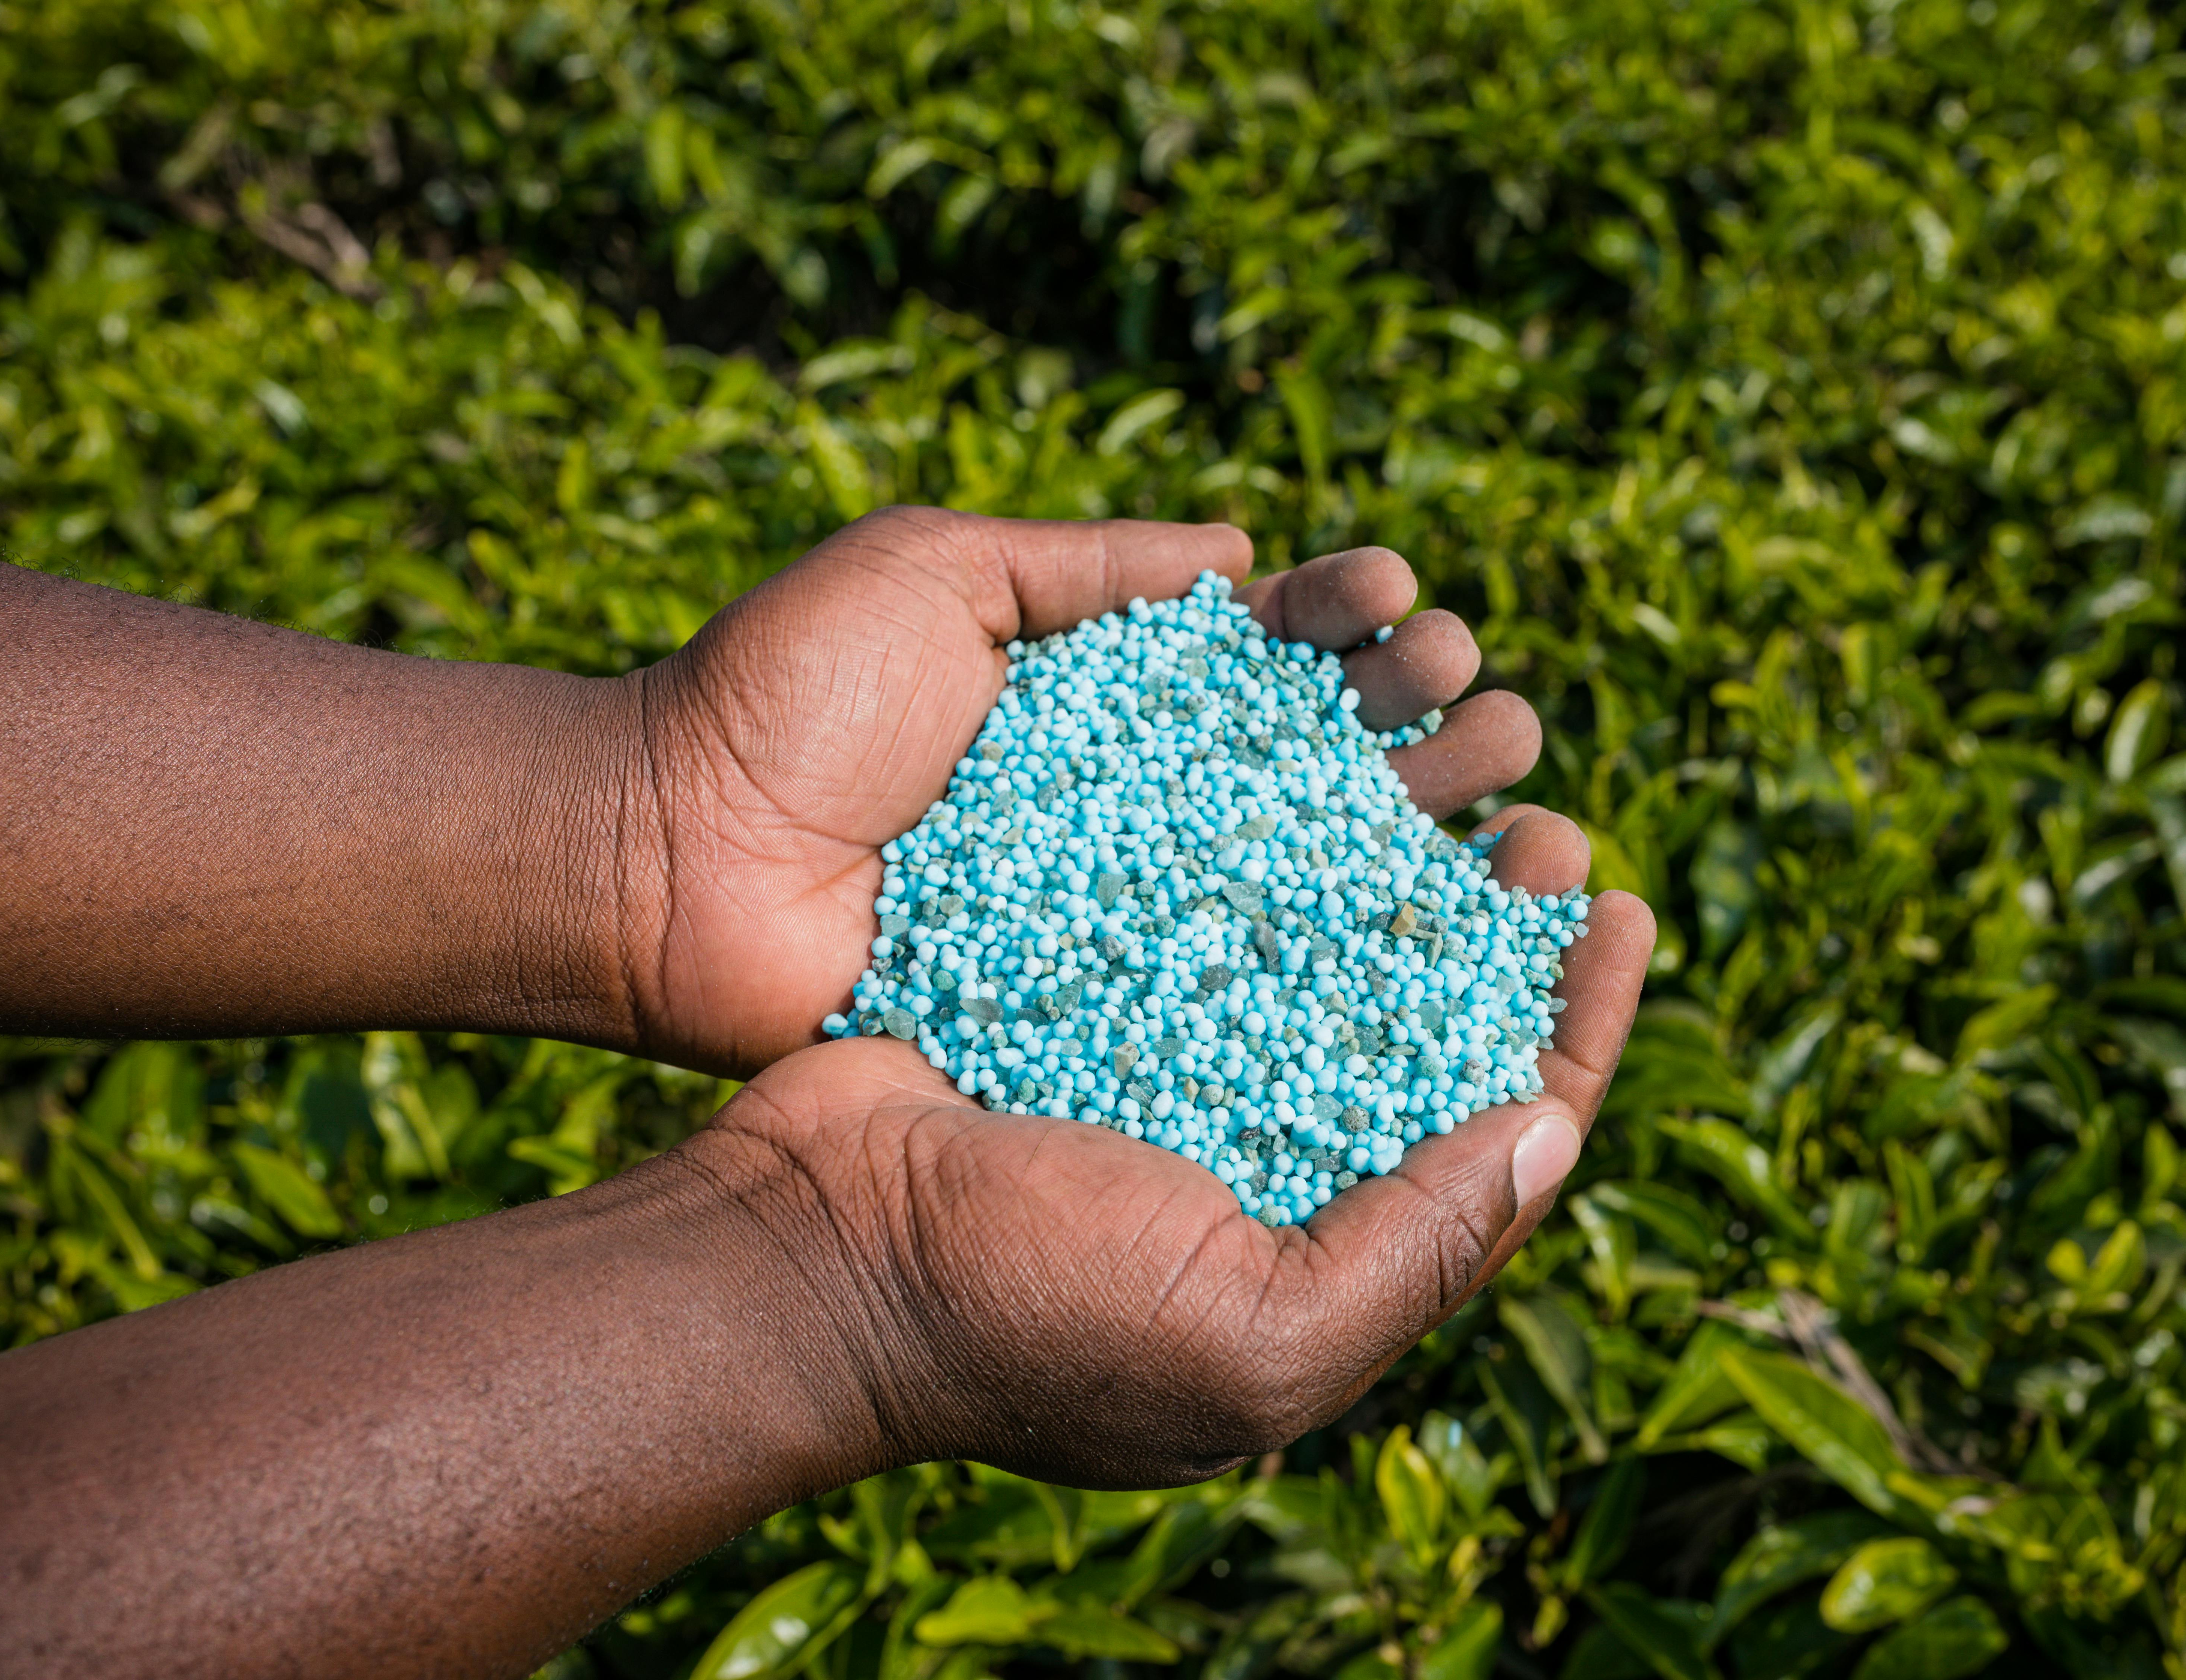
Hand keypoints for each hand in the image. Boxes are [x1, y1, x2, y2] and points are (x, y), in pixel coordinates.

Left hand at [620, 506, 1551, 1075]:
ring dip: (1423, 848)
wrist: (664, 858)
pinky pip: (1233, 992)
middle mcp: (1135, 806)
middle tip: (1505, 723)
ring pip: (1306, 879)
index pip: (1265, 653)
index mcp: (1105, 696)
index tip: (1408, 608)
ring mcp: (1122, 912)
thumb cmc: (780, 698)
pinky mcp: (1093, 1005)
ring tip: (1521, 823)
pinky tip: (1442, 949)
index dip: (1350, 628)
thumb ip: (1088, 562)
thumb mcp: (932, 570)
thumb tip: (1242, 551)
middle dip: (1424, 737)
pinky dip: (1339, 970)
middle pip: (1316, 768)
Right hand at [693, 825, 1654, 1485]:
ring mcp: (1180, 1062)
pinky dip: (1269, 823)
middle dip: (1498, 918)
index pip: (1504, 1136)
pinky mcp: (1098, 987)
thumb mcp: (1253, 1339)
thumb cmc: (1028, 1313)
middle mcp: (1270, 1152)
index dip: (1577, 1023)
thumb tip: (1547, 1130)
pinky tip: (1304, 747)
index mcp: (1329, 1250)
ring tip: (1442, 747)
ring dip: (1399, 844)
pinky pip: (1214, 895)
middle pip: (1429, 1023)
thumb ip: (1414, 1253)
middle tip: (1533, 818)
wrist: (809, 1248)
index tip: (1616, 909)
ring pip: (1331, 938)